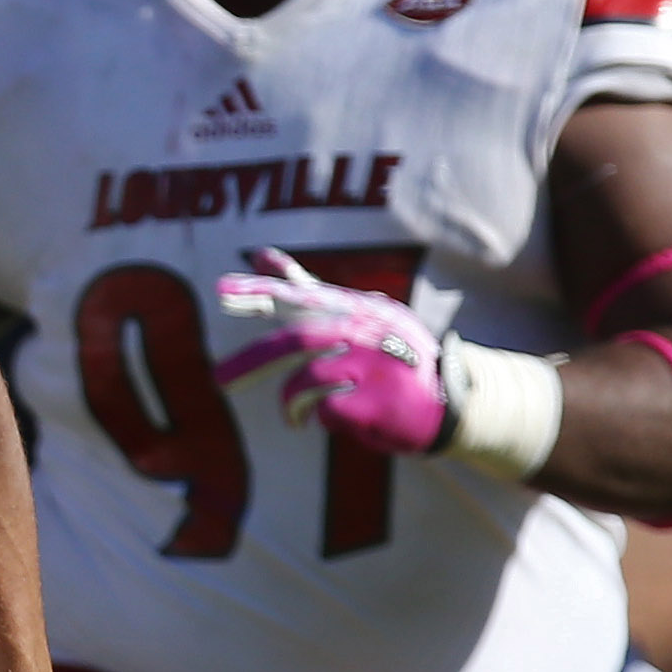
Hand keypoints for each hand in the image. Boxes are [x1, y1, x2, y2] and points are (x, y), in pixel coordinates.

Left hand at [212, 249, 564, 476]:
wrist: (452, 398)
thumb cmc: (393, 357)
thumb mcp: (357, 313)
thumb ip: (306, 290)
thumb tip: (259, 253)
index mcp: (356, 308)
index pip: (302, 296)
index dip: (260, 293)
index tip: (220, 292)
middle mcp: (366, 329)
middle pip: (297, 340)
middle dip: (252, 361)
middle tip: (219, 381)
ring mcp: (375, 364)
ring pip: (307, 380)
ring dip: (292, 404)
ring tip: (294, 417)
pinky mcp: (379, 401)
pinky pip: (327, 411)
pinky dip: (323, 418)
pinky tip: (339, 418)